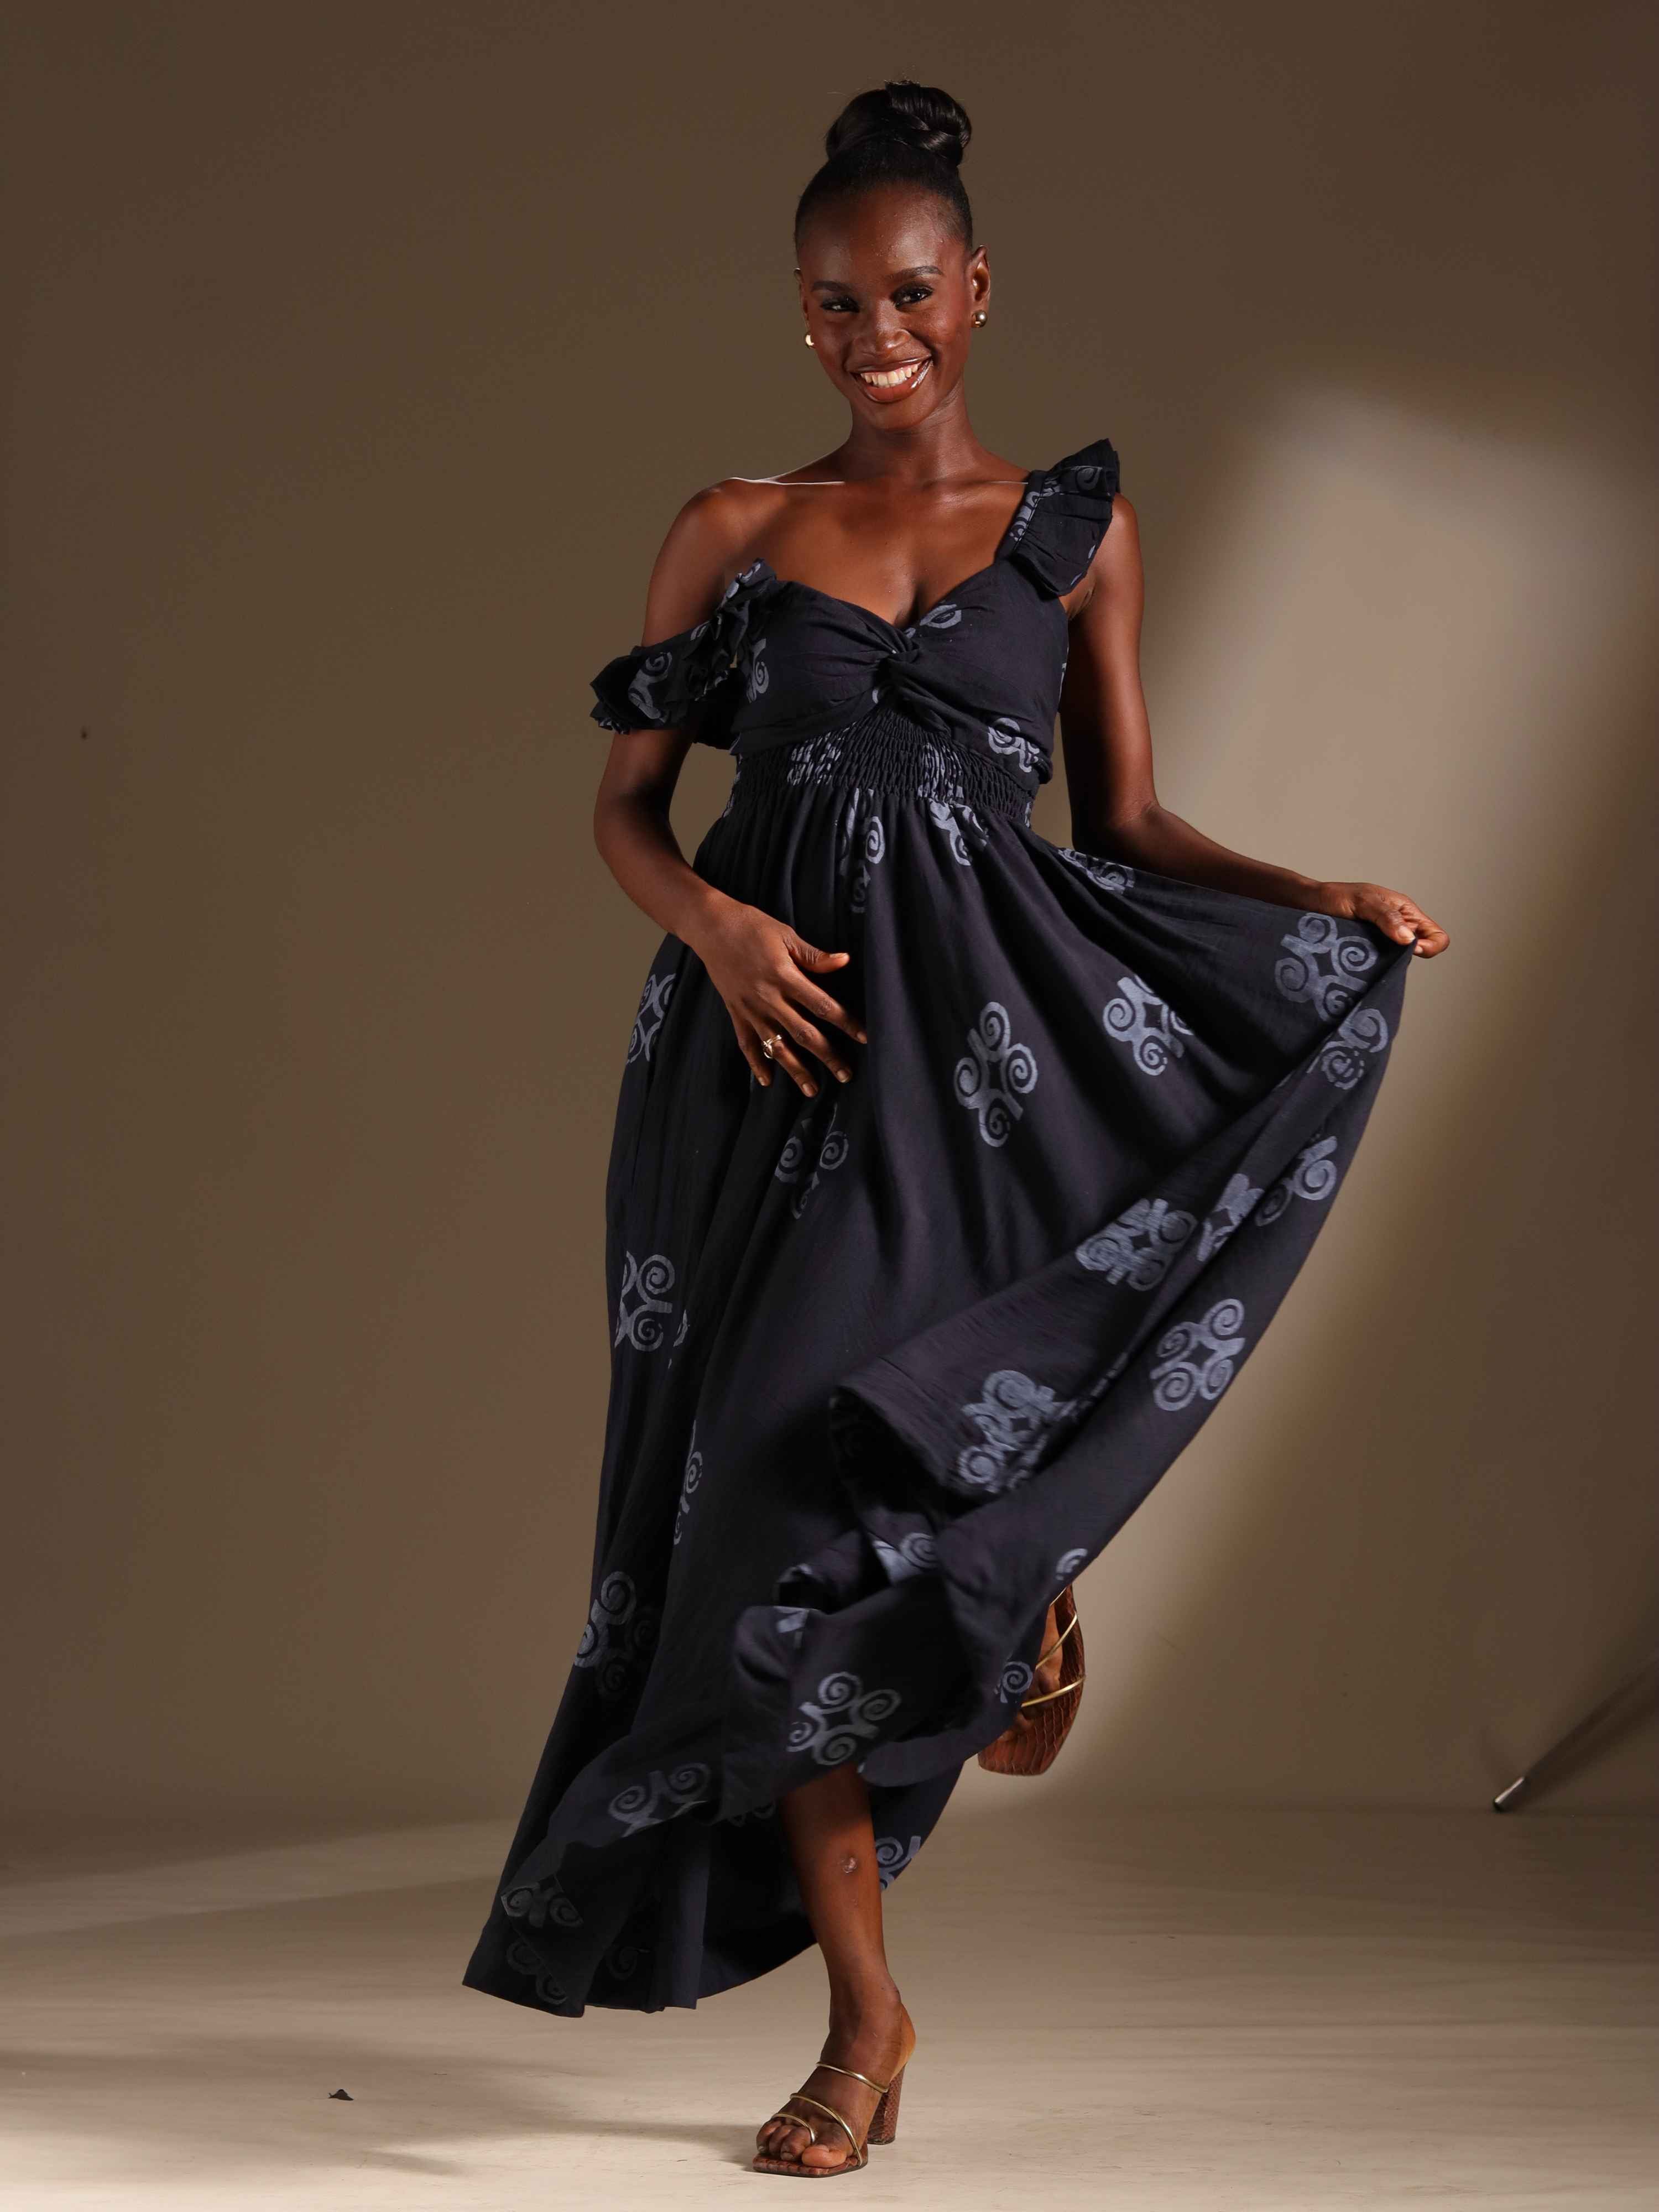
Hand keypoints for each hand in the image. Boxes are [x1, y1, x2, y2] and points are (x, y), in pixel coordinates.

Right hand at [694, 899, 867, 1093]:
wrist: (710, 927)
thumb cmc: (751, 926)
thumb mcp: (786, 935)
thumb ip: (814, 956)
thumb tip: (844, 961)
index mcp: (785, 977)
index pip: (822, 1006)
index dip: (846, 1023)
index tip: (863, 1038)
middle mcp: (768, 998)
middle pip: (804, 1033)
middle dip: (827, 1056)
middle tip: (846, 1075)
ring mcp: (750, 1009)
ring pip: (777, 1046)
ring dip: (796, 1070)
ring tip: (812, 1090)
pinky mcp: (735, 1012)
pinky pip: (746, 1044)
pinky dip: (756, 1064)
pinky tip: (767, 1081)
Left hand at [1316, 881, 1449, 957]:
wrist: (1306, 905)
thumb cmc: (1334, 897)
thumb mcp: (1364, 902)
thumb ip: (1387, 918)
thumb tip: (1409, 940)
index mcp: (1405, 912)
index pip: (1436, 936)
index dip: (1431, 946)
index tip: (1409, 949)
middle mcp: (1397, 928)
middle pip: (1420, 952)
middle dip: (1406, 957)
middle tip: (1382, 954)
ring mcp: (1382, 942)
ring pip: (1398, 961)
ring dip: (1387, 963)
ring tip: (1366, 958)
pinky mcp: (1365, 954)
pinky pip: (1379, 966)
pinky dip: (1373, 968)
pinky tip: (1358, 966)